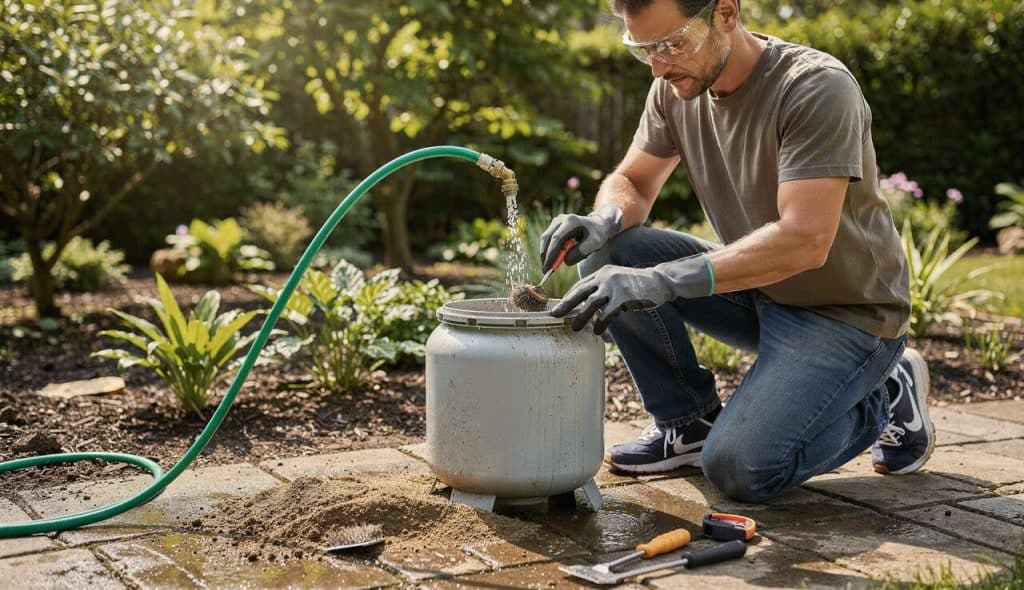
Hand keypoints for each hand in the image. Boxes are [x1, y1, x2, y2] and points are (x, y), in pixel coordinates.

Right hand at [539, 204, 622, 271]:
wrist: (599, 225)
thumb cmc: (598, 234)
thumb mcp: (594, 244)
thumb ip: (580, 252)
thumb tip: (565, 261)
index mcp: (571, 221)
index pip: (557, 239)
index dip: (551, 254)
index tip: (548, 267)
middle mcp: (561, 219)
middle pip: (547, 238)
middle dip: (545, 255)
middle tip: (545, 271)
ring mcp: (557, 221)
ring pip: (545, 239)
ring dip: (545, 254)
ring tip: (548, 267)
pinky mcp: (555, 226)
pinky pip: (548, 239)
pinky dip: (548, 250)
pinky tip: (552, 260)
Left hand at [550, 254, 714, 333]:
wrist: (660, 281)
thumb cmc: (637, 284)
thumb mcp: (617, 280)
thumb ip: (602, 288)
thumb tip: (587, 305)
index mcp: (602, 272)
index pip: (580, 285)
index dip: (568, 297)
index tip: (559, 307)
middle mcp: (605, 277)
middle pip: (580, 292)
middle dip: (566, 305)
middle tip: (554, 315)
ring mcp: (615, 287)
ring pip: (591, 303)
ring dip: (581, 317)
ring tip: (574, 328)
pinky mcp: (624, 298)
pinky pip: (608, 313)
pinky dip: (601, 323)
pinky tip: (598, 330)